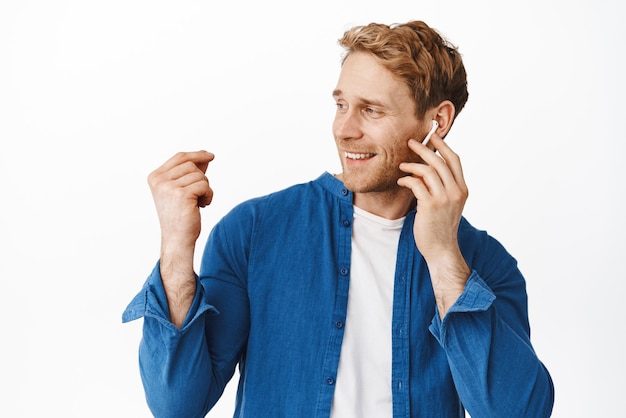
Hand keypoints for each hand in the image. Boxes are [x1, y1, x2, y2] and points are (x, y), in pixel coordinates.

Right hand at [147, 150, 213, 326]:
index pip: (179, 157)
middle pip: (191, 165)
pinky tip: (203, 206)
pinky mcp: (181, 194)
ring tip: (200, 202)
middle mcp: (159, 180)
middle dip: (202, 178)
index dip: (196, 155)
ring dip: (205, 188)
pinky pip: (204, 185)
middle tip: (200, 194)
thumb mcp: (182, 190)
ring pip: (200, 176)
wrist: (178, 239)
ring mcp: (169, 187)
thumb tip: (205, 157)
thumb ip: (190, 173)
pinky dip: (208, 195)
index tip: (210, 156)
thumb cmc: (181, 216)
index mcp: (155, 177)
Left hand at [397, 135, 469, 315]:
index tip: (433, 135)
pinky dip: (407, 179)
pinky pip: (416, 183)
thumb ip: (443, 187)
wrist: (441, 249)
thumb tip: (428, 169)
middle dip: (424, 148)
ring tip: (402, 165)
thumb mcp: (448, 204)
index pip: (454, 159)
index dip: (443, 145)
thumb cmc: (440, 227)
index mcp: (462, 189)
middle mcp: (456, 191)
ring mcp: (444, 198)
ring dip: (412, 165)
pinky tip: (401, 181)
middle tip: (410, 142)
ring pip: (428, 170)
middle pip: (440, 161)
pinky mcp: (430, 205)